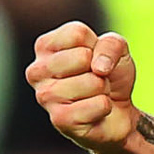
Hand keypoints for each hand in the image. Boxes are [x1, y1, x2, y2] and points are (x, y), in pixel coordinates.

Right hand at [27, 21, 139, 152]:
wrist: (116, 112)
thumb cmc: (108, 75)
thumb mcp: (116, 48)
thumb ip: (110, 44)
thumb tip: (98, 68)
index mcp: (45, 47)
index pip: (77, 34)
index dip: (96, 46)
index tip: (93, 58)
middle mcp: (37, 71)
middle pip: (82, 57)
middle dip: (100, 69)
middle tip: (95, 79)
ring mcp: (45, 97)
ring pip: (93, 82)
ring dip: (103, 88)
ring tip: (94, 94)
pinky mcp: (60, 120)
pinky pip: (99, 104)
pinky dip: (105, 106)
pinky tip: (95, 111)